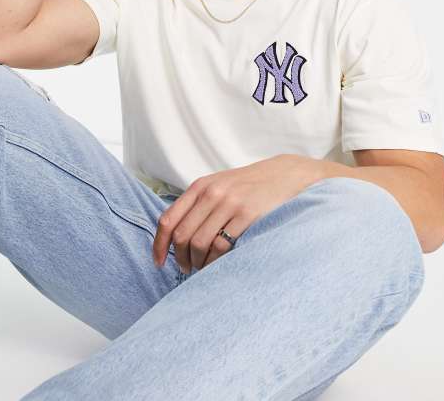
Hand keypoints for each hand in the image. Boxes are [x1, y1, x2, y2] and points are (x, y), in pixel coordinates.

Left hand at [152, 154, 325, 273]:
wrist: (285, 175)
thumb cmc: (249, 186)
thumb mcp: (219, 186)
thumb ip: (198, 204)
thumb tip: (173, 235)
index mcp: (200, 187)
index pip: (168, 220)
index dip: (159, 245)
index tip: (159, 262)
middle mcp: (211, 193)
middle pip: (182, 236)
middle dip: (180, 258)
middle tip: (186, 268)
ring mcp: (229, 204)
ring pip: (199, 244)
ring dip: (197, 263)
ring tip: (202, 268)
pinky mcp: (247, 216)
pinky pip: (221, 247)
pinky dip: (215, 262)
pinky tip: (218, 265)